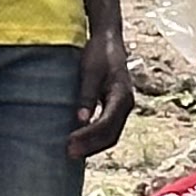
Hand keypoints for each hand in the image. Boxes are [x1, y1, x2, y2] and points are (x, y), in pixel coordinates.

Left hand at [68, 24, 133, 160]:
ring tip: (72, 152)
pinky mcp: (116, 108)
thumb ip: (87, 96)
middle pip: (111, 135)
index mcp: (122, 95)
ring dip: (92, 146)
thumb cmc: (99, 54)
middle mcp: (127, 104)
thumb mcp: (90, 72)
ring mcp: (123, 108)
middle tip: (68, 154)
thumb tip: (81, 120)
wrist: (109, 41)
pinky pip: (108, 129)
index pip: (106, 123)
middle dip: (90, 147)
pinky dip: (95, 139)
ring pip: (111, 135)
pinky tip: (79, 142)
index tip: (69, 143)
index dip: (88, 136)